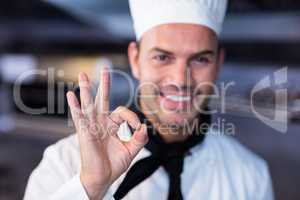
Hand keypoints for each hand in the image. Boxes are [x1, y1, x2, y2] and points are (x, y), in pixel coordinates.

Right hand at [66, 67, 147, 199]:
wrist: (102, 177)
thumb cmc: (114, 164)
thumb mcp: (132, 150)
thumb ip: (140, 139)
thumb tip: (144, 126)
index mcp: (111, 125)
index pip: (122, 111)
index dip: (132, 117)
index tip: (138, 128)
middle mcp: (101, 123)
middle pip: (102, 99)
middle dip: (104, 84)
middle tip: (105, 69)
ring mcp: (92, 126)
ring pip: (89, 104)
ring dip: (86, 89)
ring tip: (83, 75)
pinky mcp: (85, 133)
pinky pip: (79, 117)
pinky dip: (74, 106)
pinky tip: (70, 95)